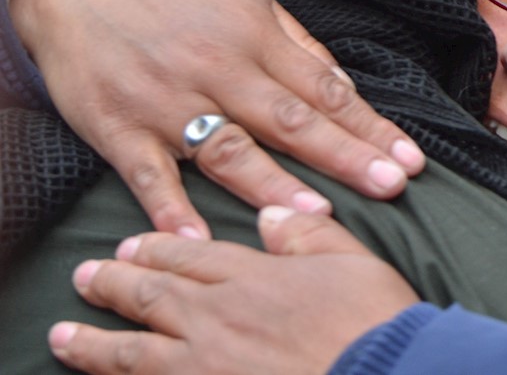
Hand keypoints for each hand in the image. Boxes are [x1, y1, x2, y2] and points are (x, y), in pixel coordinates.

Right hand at [10, 0, 424, 238]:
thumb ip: (298, 47)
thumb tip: (344, 91)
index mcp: (254, 39)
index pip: (324, 91)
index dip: (369, 128)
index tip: (410, 160)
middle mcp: (217, 71)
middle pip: (290, 121)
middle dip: (345, 155)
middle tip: (390, 186)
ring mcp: (167, 103)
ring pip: (228, 149)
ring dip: (273, 183)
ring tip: (317, 213)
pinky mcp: (118, 127)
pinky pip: (148, 174)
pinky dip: (172, 209)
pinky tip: (200, 240)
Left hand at [48, 208, 419, 374]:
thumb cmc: (376, 324)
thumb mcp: (354, 262)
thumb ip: (308, 236)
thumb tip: (274, 214)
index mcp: (255, 278)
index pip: (194, 256)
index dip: (161, 248)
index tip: (136, 244)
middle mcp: (219, 318)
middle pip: (154, 295)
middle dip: (117, 282)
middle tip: (89, 274)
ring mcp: (205, 366)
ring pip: (133, 351)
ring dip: (93, 340)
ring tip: (63, 334)